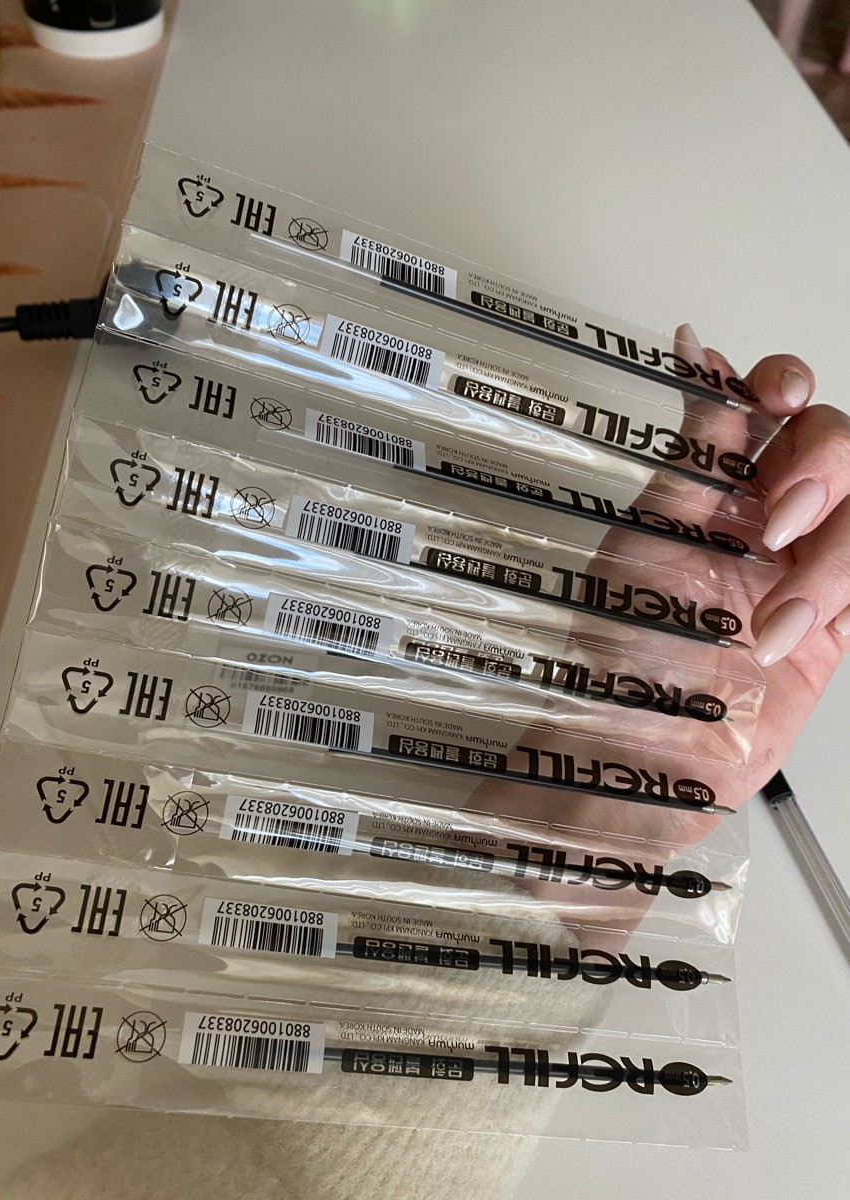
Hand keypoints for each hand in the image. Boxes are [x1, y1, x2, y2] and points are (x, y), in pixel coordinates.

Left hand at [471, 332, 849, 856]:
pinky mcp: (834, 629)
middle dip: (818, 466)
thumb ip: (691, 461)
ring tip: (773, 622)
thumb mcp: (644, 544)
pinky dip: (847, 587)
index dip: (782, 384)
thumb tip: (699, 359)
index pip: (765, 407)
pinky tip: (813, 615)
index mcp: (705, 492)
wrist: (637, 762)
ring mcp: (801, 571)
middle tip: (778, 520)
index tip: (777, 393)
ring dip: (831, 560)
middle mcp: (757, 522)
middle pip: (832, 445)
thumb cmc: (617, 661)